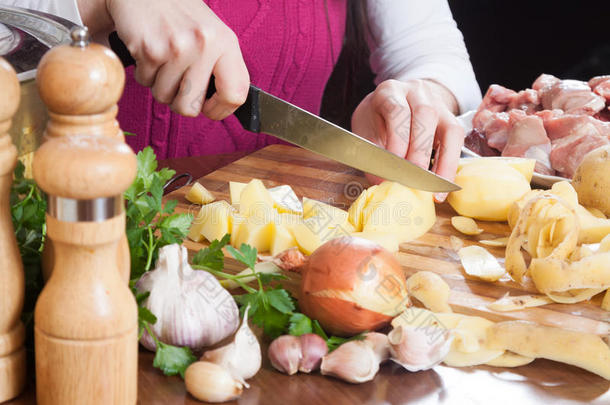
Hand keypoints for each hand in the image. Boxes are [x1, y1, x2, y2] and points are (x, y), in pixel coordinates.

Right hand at [78, 0, 249, 118]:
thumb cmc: (179, 14)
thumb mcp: (212, 34)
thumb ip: (221, 68)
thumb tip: (222, 105)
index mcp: (226, 42)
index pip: (235, 95)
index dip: (220, 111)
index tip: (210, 109)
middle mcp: (204, 45)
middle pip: (191, 107)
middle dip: (179, 102)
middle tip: (178, 83)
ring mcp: (177, 48)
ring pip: (165, 97)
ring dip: (160, 85)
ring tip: (163, 60)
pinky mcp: (150, 49)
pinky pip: (145, 82)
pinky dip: (144, 72)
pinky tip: (150, 51)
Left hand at [351, 79, 463, 201]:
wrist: (394, 104)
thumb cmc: (377, 120)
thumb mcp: (366, 132)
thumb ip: (372, 155)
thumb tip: (383, 184)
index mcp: (390, 92)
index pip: (398, 110)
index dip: (398, 137)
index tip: (395, 163)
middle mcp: (418, 93)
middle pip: (426, 116)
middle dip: (420, 151)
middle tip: (412, 179)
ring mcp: (439, 106)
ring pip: (449, 128)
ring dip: (442, 161)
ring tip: (432, 188)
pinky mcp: (451, 121)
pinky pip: (457, 142)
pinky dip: (450, 165)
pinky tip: (441, 185)